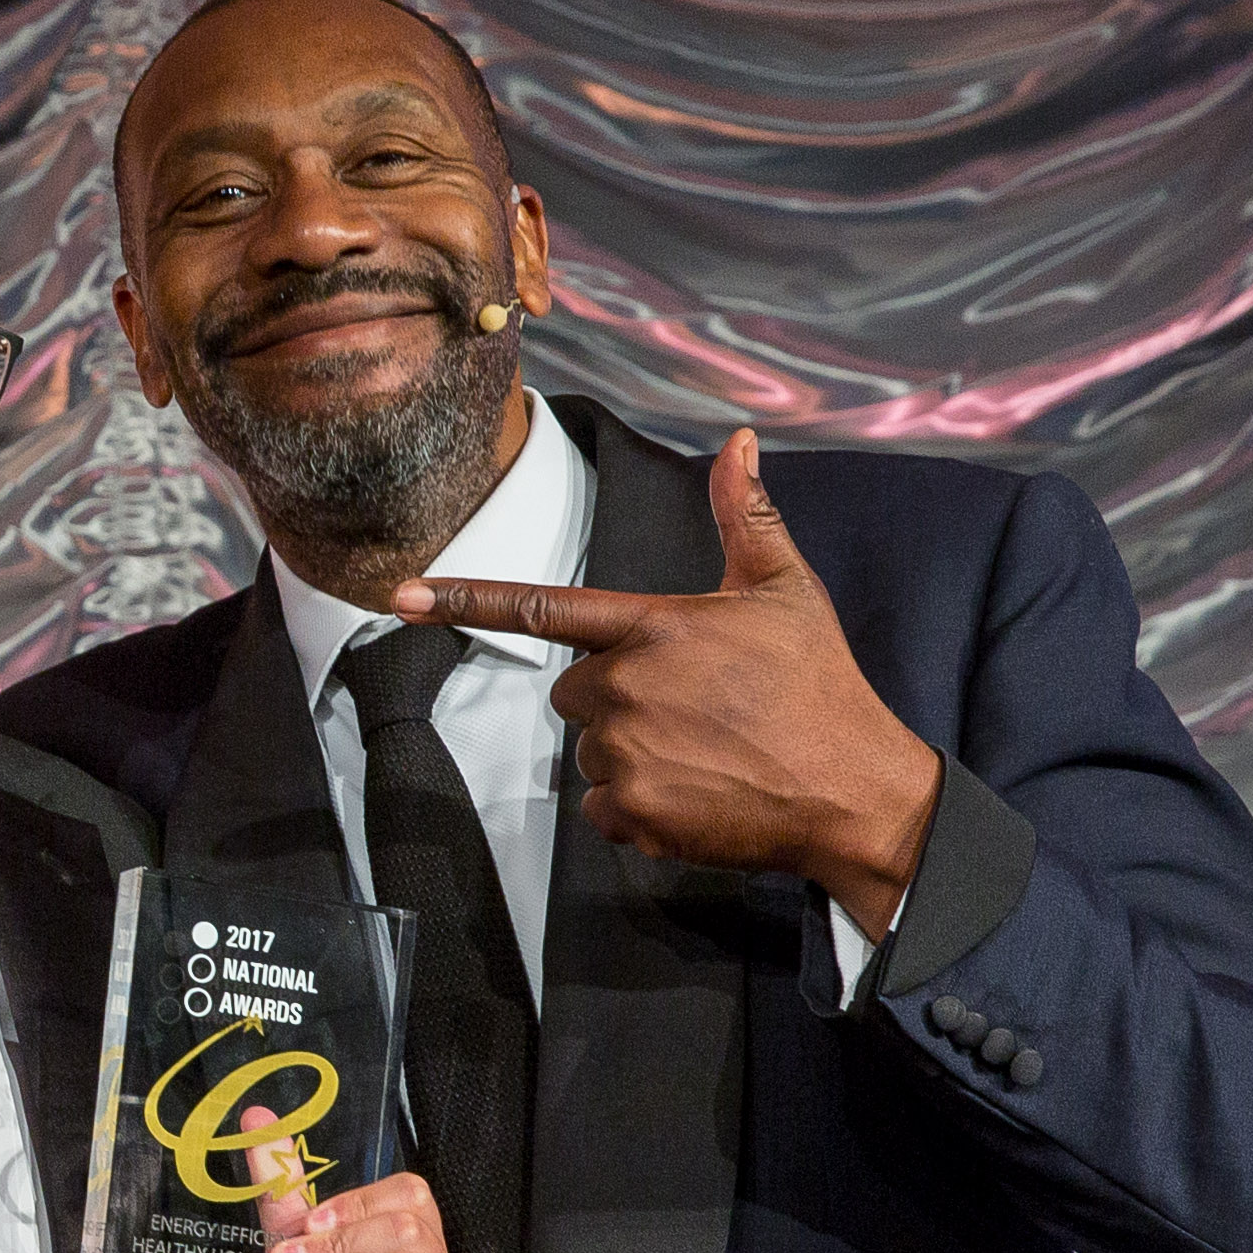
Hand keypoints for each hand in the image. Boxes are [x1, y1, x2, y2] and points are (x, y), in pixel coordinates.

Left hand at [398, 429, 940, 935]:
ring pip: (589, 751)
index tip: (398, 597)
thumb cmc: (818, 686)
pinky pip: (601, 808)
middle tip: (693, 709)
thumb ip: (746, 516)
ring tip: (706, 752)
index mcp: (655, 626)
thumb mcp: (785, 589)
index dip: (463, 600)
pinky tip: (695, 794)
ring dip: (631, 754)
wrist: (853, 790)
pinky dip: (637, 808)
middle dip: (616, 698)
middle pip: (573, 692)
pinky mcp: (632, 810)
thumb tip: (736, 441)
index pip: (542, 607)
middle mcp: (628, 686)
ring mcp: (626, 751)